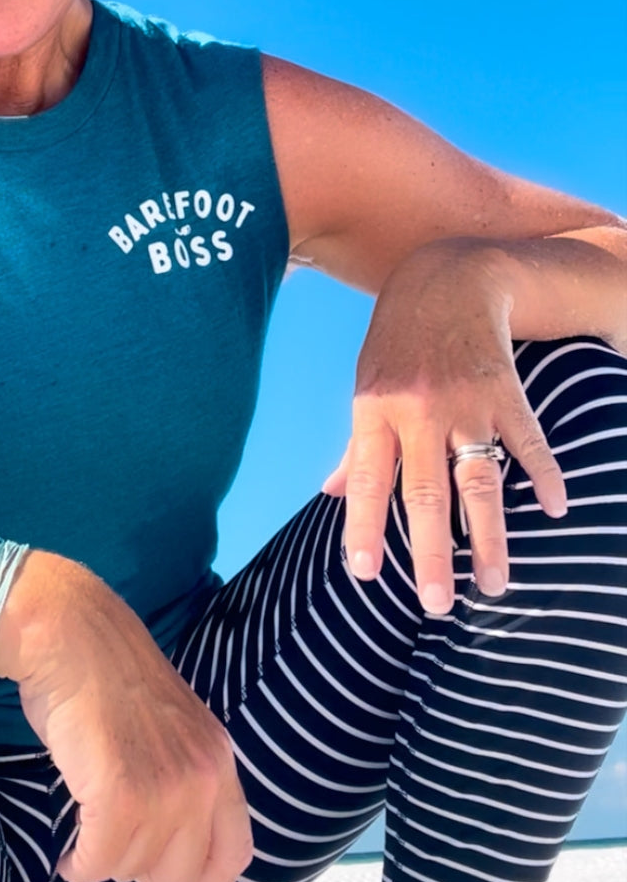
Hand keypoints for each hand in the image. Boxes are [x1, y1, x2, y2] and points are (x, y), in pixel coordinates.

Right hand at [0, 551, 252, 881]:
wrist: (71, 631)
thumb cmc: (106, 673)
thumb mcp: (169, 724)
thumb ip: (181, 773)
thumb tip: (164, 838)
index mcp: (219, 757)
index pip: (235, 849)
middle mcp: (202, 775)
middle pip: (179, 872)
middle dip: (140, 872)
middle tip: (109, 847)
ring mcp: (164, 784)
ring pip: (134, 869)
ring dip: (104, 863)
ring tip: (84, 836)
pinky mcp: (119, 790)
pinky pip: (100, 861)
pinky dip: (81, 866)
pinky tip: (69, 853)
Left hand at [322, 243, 566, 613]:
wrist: (448, 277)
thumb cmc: (397, 341)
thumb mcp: (364, 386)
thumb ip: (354, 446)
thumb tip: (327, 494)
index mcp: (373, 412)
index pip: (364, 482)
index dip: (362, 527)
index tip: (364, 574)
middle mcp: (416, 412)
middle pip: (423, 494)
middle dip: (430, 553)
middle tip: (438, 604)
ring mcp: (464, 403)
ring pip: (478, 480)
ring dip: (487, 536)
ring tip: (494, 584)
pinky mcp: (506, 391)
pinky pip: (527, 440)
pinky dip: (543, 475)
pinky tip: (554, 510)